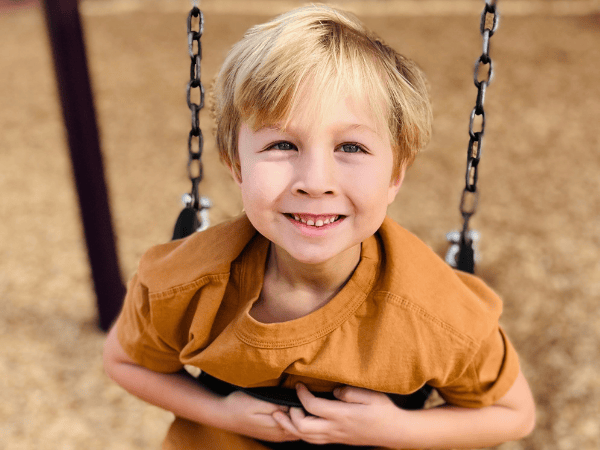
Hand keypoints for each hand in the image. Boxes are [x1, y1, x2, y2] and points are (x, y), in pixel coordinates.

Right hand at [217, 390, 299, 441]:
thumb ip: (277, 405)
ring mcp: (276, 437)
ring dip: (302, 419)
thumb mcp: (257, 400)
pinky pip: (291, 432)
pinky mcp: (273, 435)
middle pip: (303, 427)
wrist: (223, 415)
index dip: (305, 406)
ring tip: (301, 403)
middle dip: (306, 414)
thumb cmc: (239, 404)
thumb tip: (294, 404)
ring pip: (298, 431)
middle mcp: (279, 435)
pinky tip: (293, 412)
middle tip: (305, 396)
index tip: (304, 393)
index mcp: (277, 426)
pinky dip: (296, 423)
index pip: (302, 419)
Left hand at [272, 383, 403, 445]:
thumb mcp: (371, 395)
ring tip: (279, 417)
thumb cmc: (383, 410)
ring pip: (306, 438)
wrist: (394, 432)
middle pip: (303, 429)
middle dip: (290, 416)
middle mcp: (336, 429)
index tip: (299, 384)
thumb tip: (334, 390)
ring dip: (290, 427)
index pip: (313, 407)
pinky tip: (295, 425)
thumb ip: (350, 392)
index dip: (302, 395)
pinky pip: (313, 440)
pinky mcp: (337, 440)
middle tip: (284, 403)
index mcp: (342, 416)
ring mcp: (335, 437)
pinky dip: (300, 433)